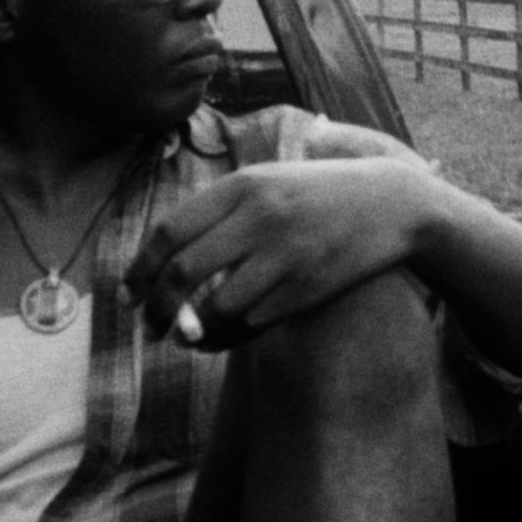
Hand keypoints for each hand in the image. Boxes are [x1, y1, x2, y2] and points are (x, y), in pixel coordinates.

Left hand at [122, 155, 446, 349]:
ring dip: (189, 332)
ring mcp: (284, 255)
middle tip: (148, 328)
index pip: (168, 232)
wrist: (392, 204)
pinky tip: (217, 340)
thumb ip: (220, 212)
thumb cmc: (318, 195)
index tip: (128, 296)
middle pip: (182, 272)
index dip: (139, 270)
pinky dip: (226, 338)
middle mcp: (259, 218)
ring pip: (214, 308)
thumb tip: (164, 258)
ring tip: (183, 340)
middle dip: (156, 309)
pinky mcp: (307, 288)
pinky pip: (251, 323)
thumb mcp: (268, 181)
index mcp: (241, 186)